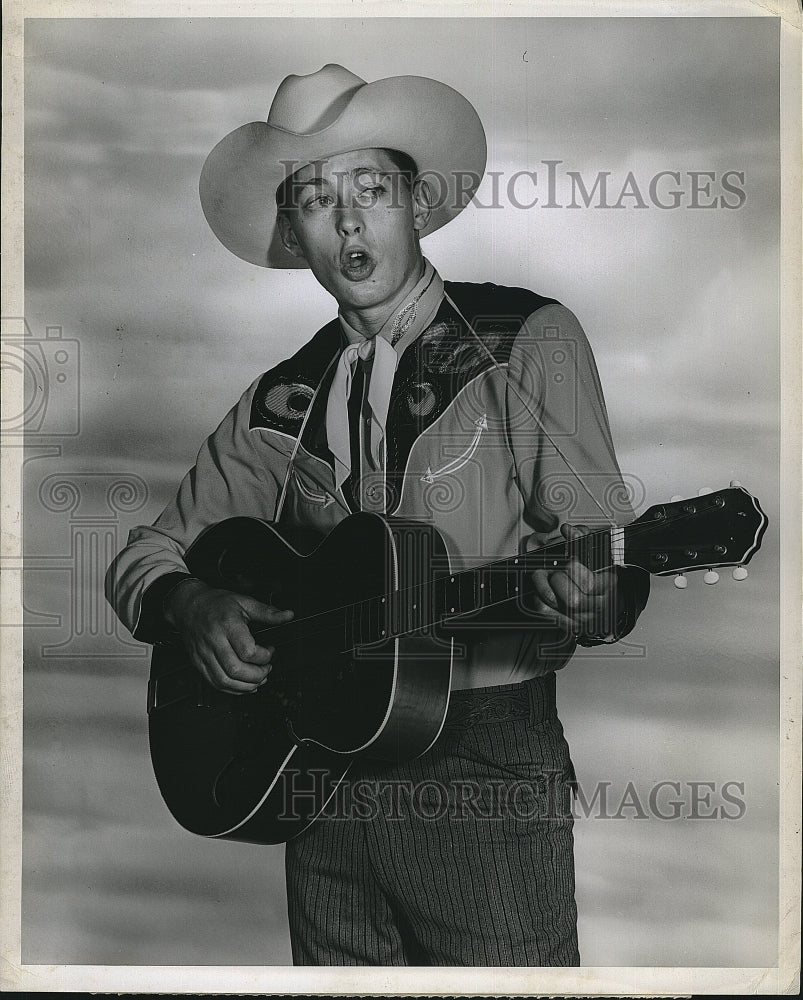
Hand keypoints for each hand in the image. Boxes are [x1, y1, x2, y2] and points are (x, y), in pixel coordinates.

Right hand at [164, 579, 293, 693]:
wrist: (188, 606)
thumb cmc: (216, 603)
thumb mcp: (244, 602)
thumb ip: (267, 612)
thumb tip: (287, 615)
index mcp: (228, 625)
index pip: (248, 651)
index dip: (264, 656)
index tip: (270, 651)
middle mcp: (214, 641)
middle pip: (236, 670)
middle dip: (257, 675)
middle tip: (266, 669)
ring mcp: (204, 654)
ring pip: (224, 681)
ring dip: (245, 686)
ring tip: (258, 680)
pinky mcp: (198, 663)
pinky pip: (214, 683)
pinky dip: (231, 689)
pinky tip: (242, 685)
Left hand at [529, 523, 617, 639]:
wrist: (609, 599)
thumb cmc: (601, 574)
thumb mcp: (597, 553)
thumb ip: (583, 539)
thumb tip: (568, 530)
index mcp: (608, 587)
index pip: (590, 584)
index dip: (575, 571)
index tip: (568, 560)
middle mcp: (597, 607)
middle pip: (574, 600)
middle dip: (559, 580)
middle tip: (555, 569)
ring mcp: (583, 619)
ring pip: (558, 607)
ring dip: (543, 587)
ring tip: (543, 575)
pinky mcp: (570, 625)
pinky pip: (547, 613)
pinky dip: (539, 598)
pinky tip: (542, 589)